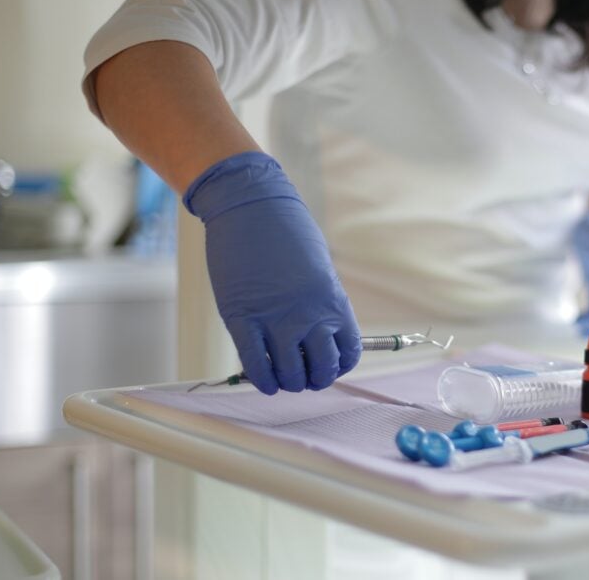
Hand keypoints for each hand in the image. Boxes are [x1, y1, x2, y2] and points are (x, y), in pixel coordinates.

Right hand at [183, 151, 361, 393]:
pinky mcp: (241, 317)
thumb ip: (322, 303)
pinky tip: (266, 383)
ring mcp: (274, 319)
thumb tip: (319, 335)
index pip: (348, 352)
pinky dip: (262, 380)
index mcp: (334, 301)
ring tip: (285, 378)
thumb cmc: (286, 231)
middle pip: (320, 369)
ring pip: (288, 373)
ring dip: (289, 381)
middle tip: (305, 376)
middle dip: (314, 379)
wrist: (250, 205)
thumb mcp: (318, 268)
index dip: (338, 366)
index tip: (329, 365)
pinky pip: (255, 364)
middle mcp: (309, 315)